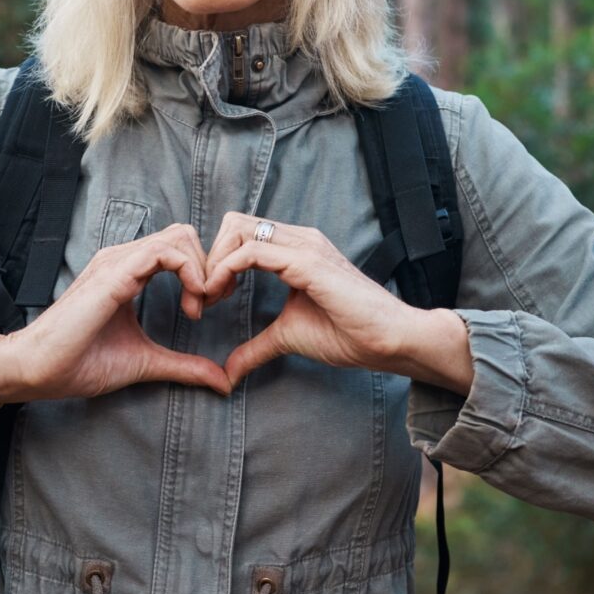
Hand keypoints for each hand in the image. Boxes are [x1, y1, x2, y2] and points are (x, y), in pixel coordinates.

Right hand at [0, 224, 230, 403]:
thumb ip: (183, 367)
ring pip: (178, 237)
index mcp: (128, 271)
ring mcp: (116, 262)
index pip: (178, 248)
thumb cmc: (80, 363)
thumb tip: (222, 382)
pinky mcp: (114, 274)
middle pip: (183, 235)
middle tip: (208, 305)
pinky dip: (190, 272)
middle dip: (208, 266)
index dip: (203, 273)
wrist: (38, 370)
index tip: (205, 309)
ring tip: (199, 307)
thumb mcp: (146, 363)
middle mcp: (123, 259)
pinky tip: (192, 304)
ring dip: (202, 269)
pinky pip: (164, 252)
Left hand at [204, 212, 472, 391]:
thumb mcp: (287, 337)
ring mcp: (304, 246)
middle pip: (233, 223)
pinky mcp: (307, 262)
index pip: (241, 233)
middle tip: (205, 296)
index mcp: (295, 248)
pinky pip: (251, 252)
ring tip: (209, 296)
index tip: (208, 298)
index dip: (217, 261)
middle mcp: (299, 238)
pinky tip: (220, 294)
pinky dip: (226, 270)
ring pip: (238, 229)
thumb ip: (256, 347)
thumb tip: (228, 371)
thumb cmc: (348, 334)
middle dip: (210, 256)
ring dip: (214, 262)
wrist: (388, 340)